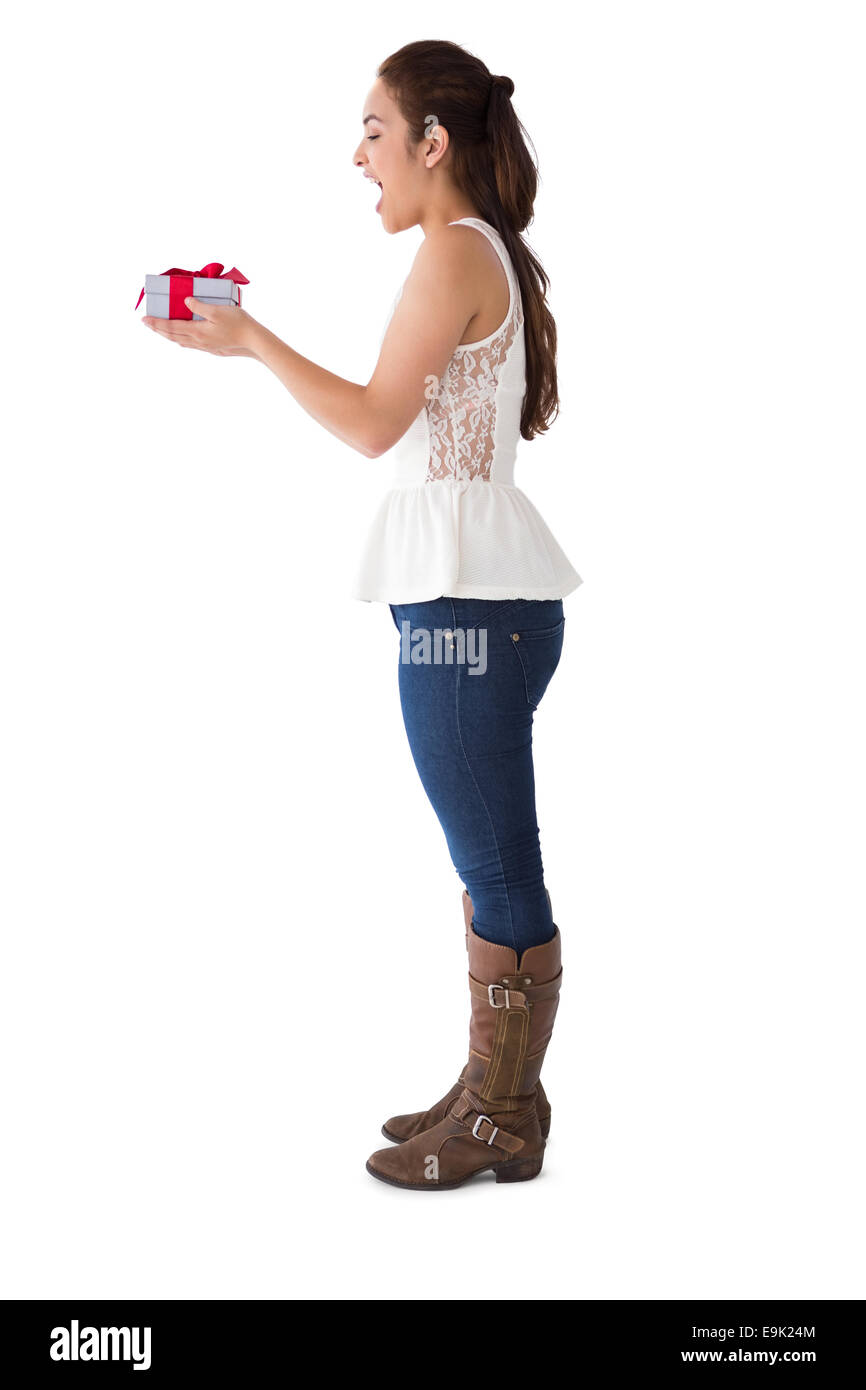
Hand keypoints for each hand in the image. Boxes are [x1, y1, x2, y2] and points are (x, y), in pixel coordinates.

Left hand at [141, 295, 262, 357]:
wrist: (254, 341)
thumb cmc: (238, 324)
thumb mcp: (217, 310)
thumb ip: (199, 306)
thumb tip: (185, 301)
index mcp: (197, 331)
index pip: (171, 327)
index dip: (156, 323)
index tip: (144, 319)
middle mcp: (198, 341)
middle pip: (173, 336)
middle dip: (158, 330)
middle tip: (147, 324)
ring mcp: (205, 346)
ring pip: (181, 342)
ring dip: (168, 336)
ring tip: (160, 330)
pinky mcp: (212, 348)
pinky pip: (191, 345)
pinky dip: (181, 340)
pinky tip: (182, 339)